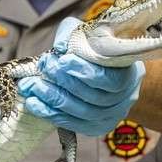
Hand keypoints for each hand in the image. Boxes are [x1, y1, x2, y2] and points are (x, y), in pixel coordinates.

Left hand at [17, 17, 144, 135]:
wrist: (104, 70)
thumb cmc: (95, 48)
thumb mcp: (86, 34)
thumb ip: (72, 35)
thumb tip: (59, 47)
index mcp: (129, 73)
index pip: (107, 78)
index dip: (83, 71)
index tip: (62, 59)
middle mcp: (125, 98)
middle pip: (93, 97)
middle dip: (63, 82)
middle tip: (43, 68)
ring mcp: (112, 116)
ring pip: (82, 113)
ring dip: (53, 99)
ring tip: (32, 86)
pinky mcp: (96, 127)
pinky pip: (73, 124)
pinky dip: (51, 114)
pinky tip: (35, 103)